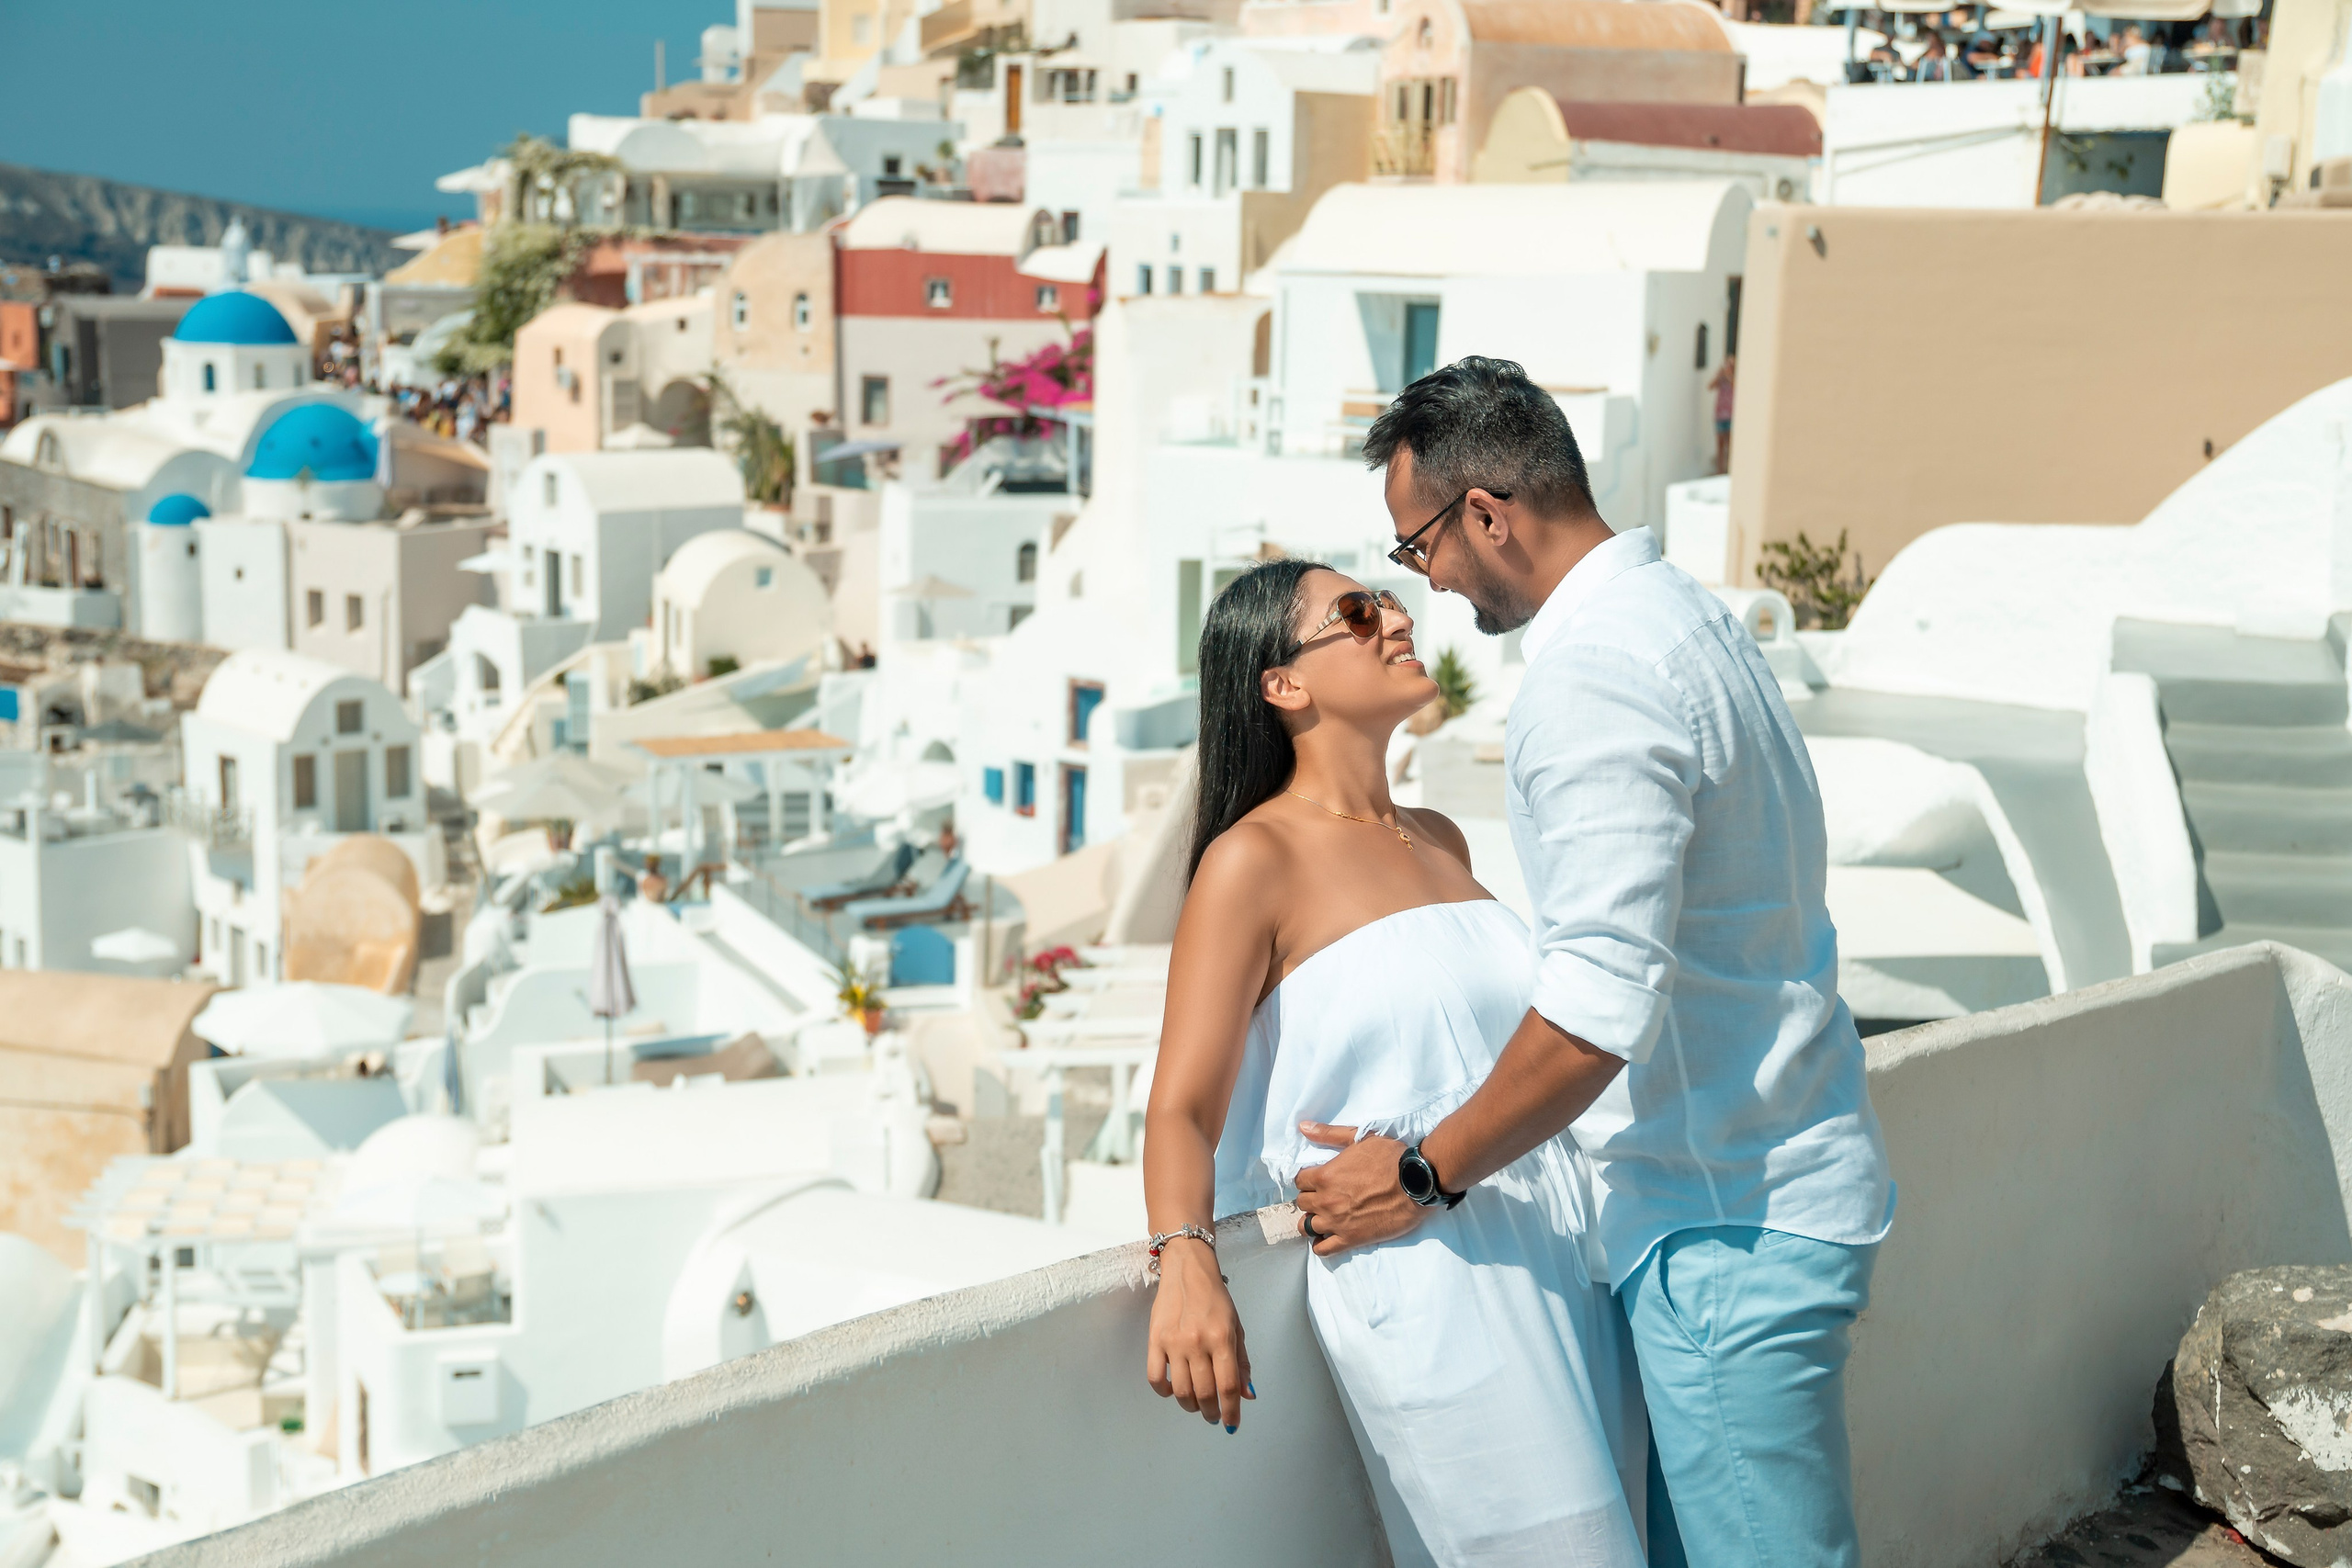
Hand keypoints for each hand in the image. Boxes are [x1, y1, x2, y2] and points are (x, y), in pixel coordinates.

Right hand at [1144, 1239, 1254, 1431]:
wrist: (1187, 1270)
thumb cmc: (1216, 1299)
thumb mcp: (1236, 1327)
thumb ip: (1242, 1362)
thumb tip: (1247, 1396)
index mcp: (1222, 1338)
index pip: (1227, 1386)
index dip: (1231, 1411)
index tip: (1232, 1425)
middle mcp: (1198, 1342)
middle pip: (1204, 1393)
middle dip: (1211, 1412)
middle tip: (1213, 1415)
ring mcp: (1173, 1342)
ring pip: (1180, 1391)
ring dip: (1190, 1406)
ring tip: (1196, 1405)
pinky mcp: (1154, 1340)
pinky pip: (1155, 1377)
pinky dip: (1164, 1392)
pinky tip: (1173, 1390)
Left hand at [1292, 1125, 1427, 1255]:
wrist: (1416, 1183)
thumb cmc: (1390, 1157)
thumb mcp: (1359, 1138)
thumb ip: (1329, 1134)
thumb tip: (1303, 1127)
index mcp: (1324, 1176)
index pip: (1299, 1181)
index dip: (1307, 1180)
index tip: (1317, 1180)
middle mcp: (1326, 1201)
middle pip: (1302, 1204)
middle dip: (1310, 1199)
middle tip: (1324, 1197)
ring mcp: (1337, 1222)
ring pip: (1307, 1227)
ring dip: (1312, 1221)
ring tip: (1323, 1217)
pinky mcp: (1351, 1239)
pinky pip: (1324, 1249)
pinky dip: (1320, 1245)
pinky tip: (1326, 1238)